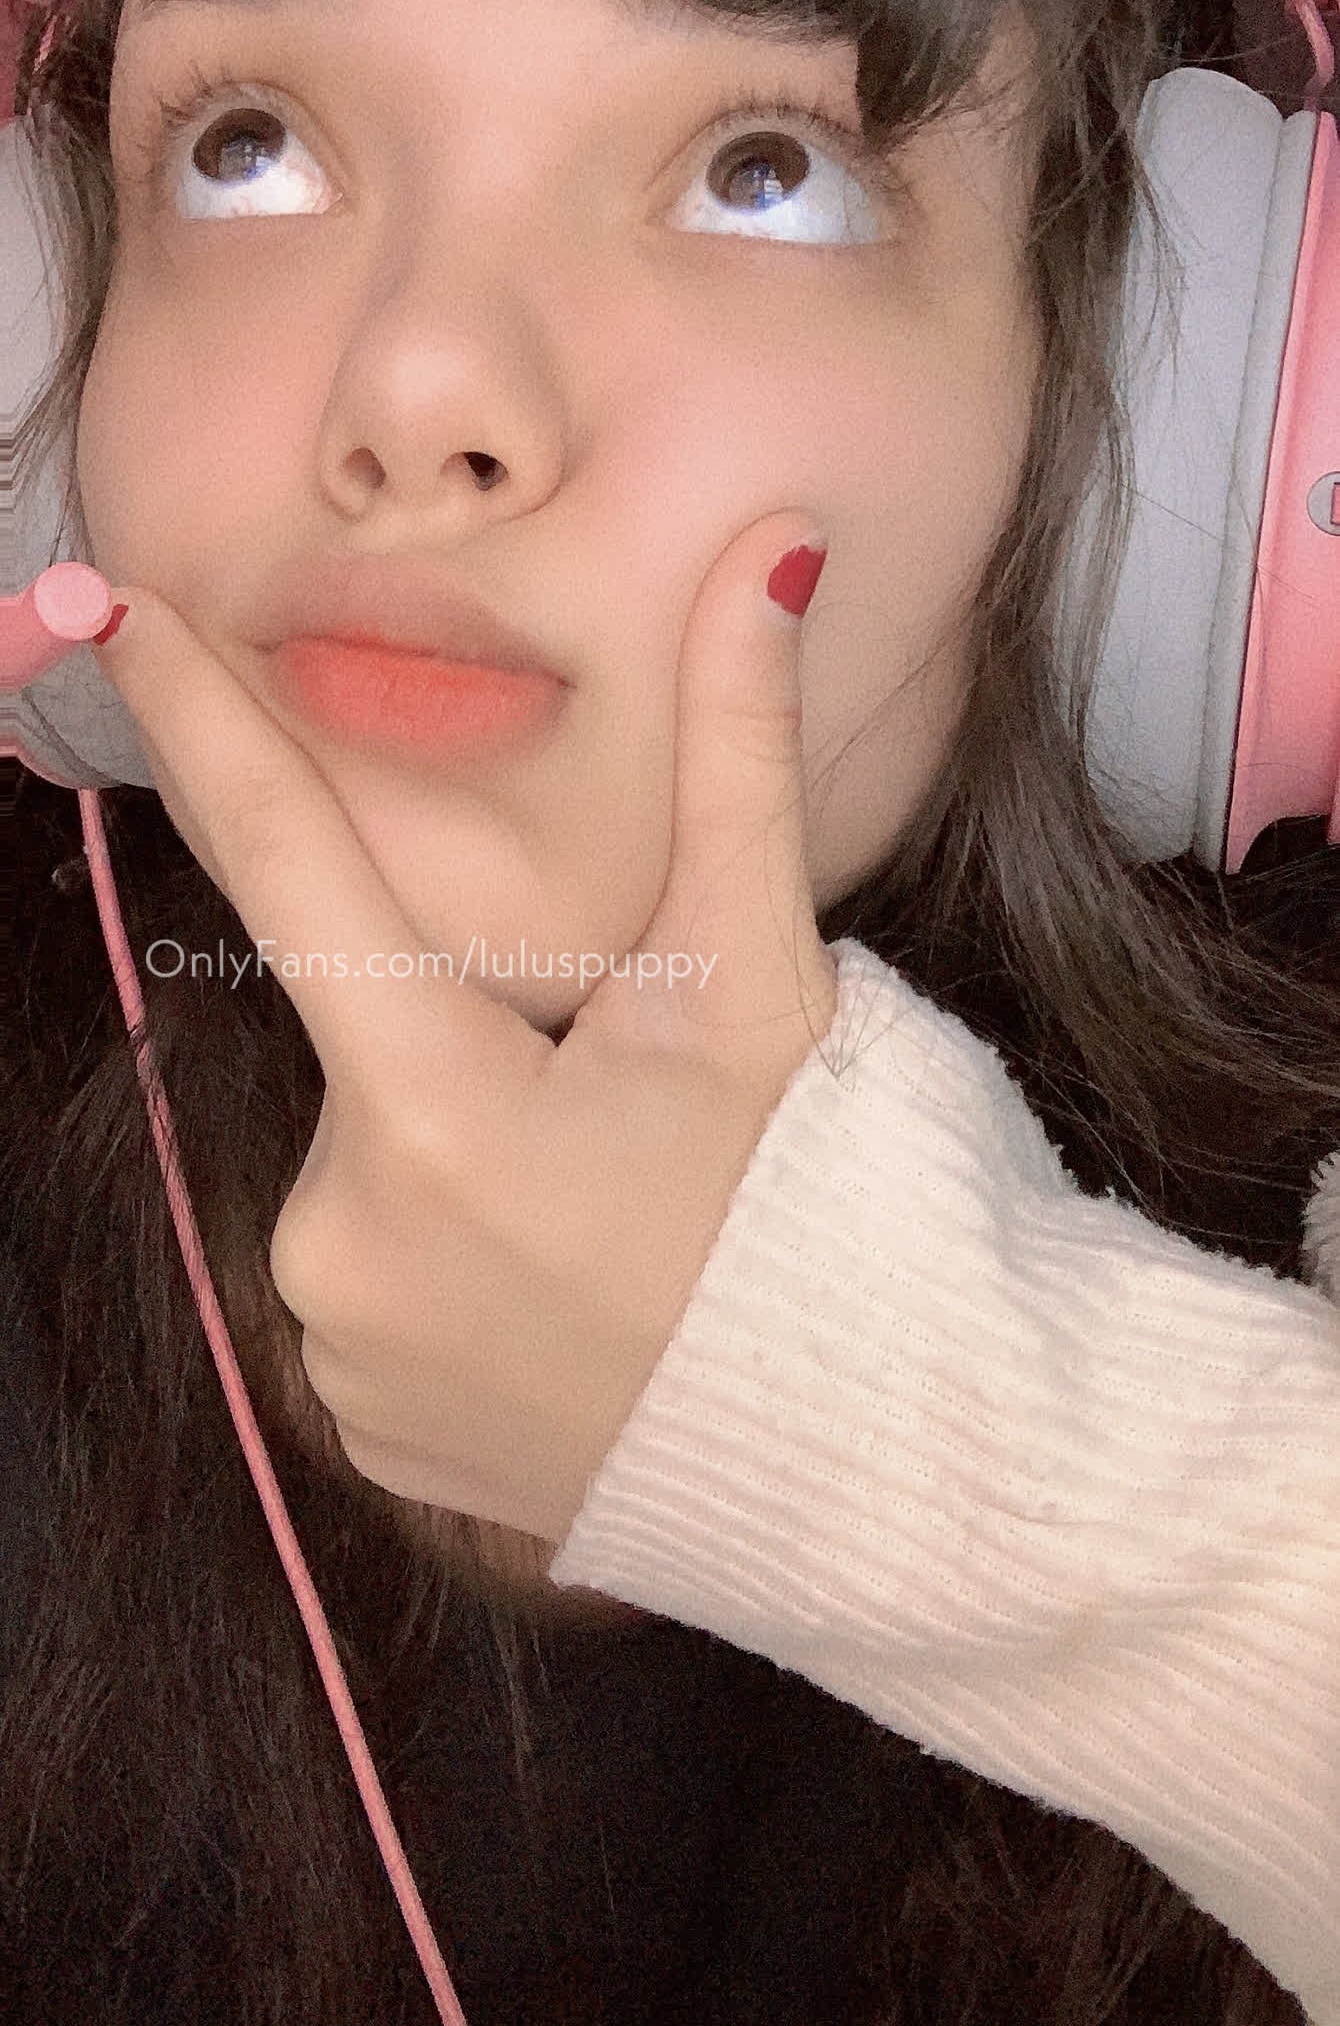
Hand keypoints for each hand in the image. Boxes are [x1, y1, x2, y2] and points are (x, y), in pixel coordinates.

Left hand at [91, 516, 837, 1545]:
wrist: (891, 1471)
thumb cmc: (834, 1204)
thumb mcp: (771, 978)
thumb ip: (737, 758)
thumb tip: (765, 554)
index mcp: (440, 1107)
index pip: (285, 863)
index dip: (201, 723)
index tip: (118, 604)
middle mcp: (346, 1240)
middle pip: (365, 1039)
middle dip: (465, 1026)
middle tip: (611, 1093)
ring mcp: (343, 1354)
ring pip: (367, 1164)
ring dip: (458, 1143)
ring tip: (614, 1210)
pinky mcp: (361, 1436)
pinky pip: (370, 1285)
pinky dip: (449, 1255)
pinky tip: (571, 1289)